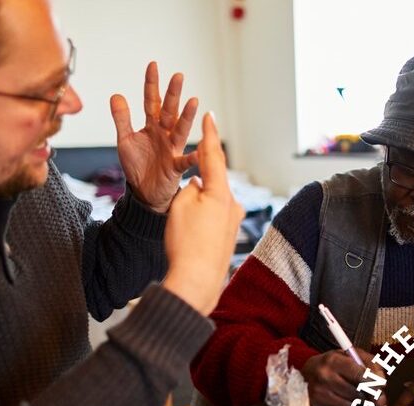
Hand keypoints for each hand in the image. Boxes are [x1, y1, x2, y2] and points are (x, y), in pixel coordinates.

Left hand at [110, 62, 198, 212]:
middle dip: (173, 94)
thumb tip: (116, 95)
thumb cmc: (138, 166)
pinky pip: (184, 161)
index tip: (153, 65)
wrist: (144, 192)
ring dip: (187, 117)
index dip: (151, 84)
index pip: (151, 101)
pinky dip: (192, 157)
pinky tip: (199, 151)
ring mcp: (171, 149)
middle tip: (178, 76)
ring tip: (194, 102)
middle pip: (169, 111)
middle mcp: (164, 134)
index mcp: (152, 126)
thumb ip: (122, 119)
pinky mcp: (175, 167)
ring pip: (180, 130)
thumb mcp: (125, 141)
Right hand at [162, 113, 244, 313]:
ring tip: (185, 217)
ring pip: (214, 200)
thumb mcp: (180, 206)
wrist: (197, 281)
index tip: (209, 116)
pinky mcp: (230, 236)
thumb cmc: (185, 243)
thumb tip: (199, 185)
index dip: (208, 135)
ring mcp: (233, 221)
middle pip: (215, 179)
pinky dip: (203, 215)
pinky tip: (194, 227)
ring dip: (200, 199)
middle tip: (194, 169)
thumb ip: (191, 188)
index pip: (213, 156)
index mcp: (220, 192)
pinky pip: (215, 217)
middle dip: (202, 173)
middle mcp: (232, 204)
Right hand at [301, 348, 387, 405]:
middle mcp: (324, 377)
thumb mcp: (351, 355)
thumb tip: (382, 383)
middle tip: (370, 392)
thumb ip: (370, 364)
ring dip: (357, 402)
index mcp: (334, 360)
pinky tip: (340, 398)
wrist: (306, 374)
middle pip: (358, 394)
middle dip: (367, 395)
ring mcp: (319, 393)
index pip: (360, 375)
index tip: (380, 387)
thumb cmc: (333, 364)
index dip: (374, 384)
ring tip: (351, 392)